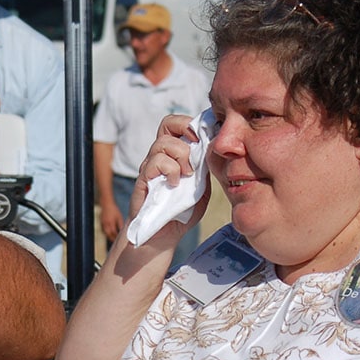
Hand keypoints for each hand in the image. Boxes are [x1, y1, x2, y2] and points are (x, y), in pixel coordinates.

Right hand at [99, 199, 123, 240]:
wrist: (106, 204)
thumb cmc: (114, 210)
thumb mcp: (119, 217)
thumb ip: (121, 225)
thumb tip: (123, 231)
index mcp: (111, 224)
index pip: (114, 234)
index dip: (117, 238)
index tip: (120, 241)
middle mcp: (106, 225)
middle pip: (109, 235)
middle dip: (113, 239)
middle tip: (117, 241)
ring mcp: (103, 224)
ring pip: (106, 233)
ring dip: (110, 236)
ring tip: (114, 238)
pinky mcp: (101, 222)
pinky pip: (104, 230)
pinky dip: (107, 232)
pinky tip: (110, 232)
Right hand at [128, 114, 208, 230]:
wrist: (162, 236)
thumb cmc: (181, 212)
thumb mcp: (201, 188)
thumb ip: (206, 170)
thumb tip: (215, 151)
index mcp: (174, 155)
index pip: (178, 124)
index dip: (191, 123)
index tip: (206, 136)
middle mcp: (160, 156)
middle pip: (167, 123)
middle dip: (186, 129)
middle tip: (196, 148)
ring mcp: (150, 167)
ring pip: (163, 143)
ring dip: (181, 156)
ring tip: (187, 175)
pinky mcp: (143, 180)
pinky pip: (155, 162)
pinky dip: (170, 170)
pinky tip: (174, 184)